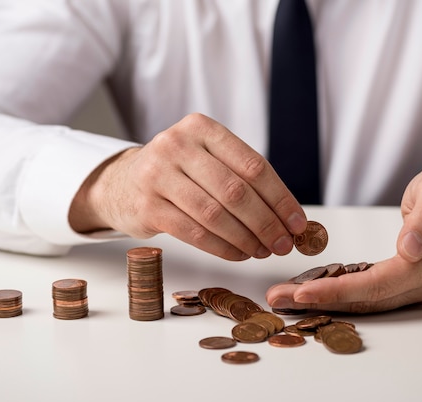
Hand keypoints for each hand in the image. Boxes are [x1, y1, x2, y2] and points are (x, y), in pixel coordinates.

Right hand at [69, 113, 306, 260]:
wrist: (122, 182)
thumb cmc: (177, 172)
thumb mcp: (205, 159)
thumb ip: (242, 178)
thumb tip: (289, 218)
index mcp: (201, 128)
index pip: (253, 165)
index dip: (280, 198)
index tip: (298, 223)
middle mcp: (177, 145)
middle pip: (236, 191)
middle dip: (267, 223)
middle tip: (284, 244)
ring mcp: (157, 175)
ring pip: (215, 214)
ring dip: (246, 238)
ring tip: (263, 251)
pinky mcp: (147, 206)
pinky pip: (194, 233)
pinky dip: (223, 247)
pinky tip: (238, 253)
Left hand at [266, 166, 421, 312]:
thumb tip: (408, 250)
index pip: (378, 285)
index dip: (339, 291)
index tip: (303, 292)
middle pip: (365, 301)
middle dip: (318, 302)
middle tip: (277, 298)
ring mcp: (413, 290)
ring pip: (363, 303)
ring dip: (322, 303)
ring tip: (283, 298)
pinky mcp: (401, 287)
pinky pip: (366, 296)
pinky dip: (336, 296)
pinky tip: (309, 291)